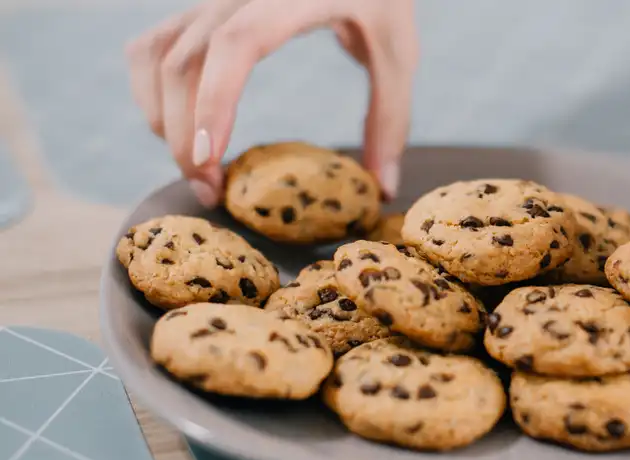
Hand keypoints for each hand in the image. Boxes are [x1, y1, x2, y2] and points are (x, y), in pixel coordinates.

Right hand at [124, 0, 417, 205]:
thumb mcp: (397, 51)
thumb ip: (391, 116)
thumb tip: (384, 188)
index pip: (237, 44)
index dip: (214, 102)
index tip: (210, 160)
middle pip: (184, 60)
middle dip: (185, 134)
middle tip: (211, 191)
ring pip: (157, 54)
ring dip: (163, 116)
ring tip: (195, 166)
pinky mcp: (202, 6)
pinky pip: (154, 44)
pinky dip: (152, 89)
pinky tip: (178, 126)